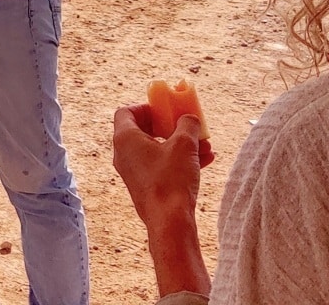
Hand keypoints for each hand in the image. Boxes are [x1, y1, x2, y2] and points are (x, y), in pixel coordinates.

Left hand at [112, 104, 213, 227]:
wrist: (170, 221)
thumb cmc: (171, 180)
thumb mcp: (184, 145)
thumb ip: (187, 124)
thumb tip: (189, 118)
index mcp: (125, 139)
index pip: (126, 112)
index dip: (146, 107)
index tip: (165, 109)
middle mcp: (123, 154)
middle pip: (143, 130)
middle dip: (169, 126)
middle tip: (186, 125)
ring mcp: (133, 171)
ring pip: (157, 149)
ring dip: (181, 144)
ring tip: (205, 144)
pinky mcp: (145, 186)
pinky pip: (161, 165)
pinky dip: (180, 160)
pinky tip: (205, 160)